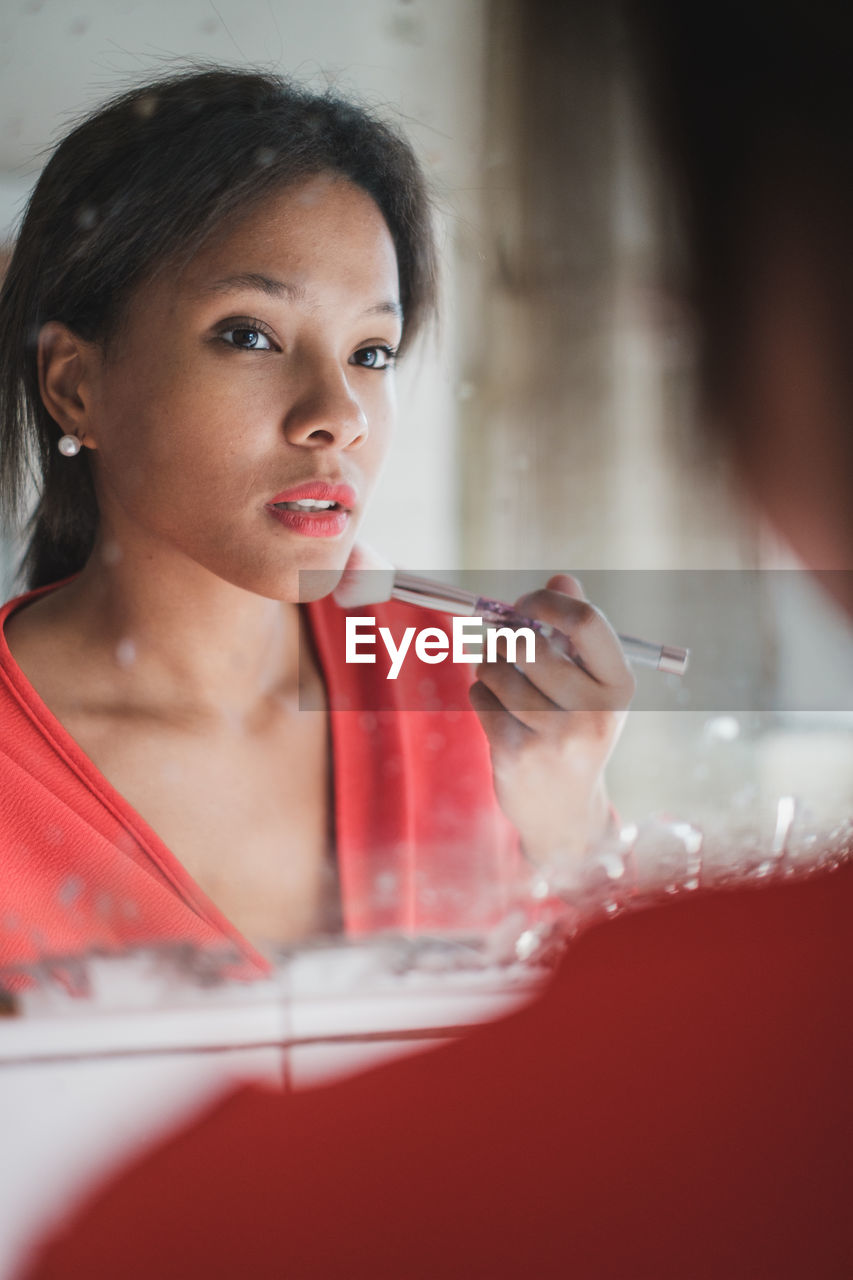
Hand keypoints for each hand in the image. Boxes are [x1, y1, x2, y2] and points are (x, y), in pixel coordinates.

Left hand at [469, 575, 634, 871]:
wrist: (564, 812)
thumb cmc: (575, 732)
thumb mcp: (591, 686)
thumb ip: (577, 631)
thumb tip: (561, 579)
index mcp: (619, 685)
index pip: (586, 621)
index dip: (546, 601)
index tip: (525, 603)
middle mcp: (594, 712)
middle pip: (531, 642)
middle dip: (504, 635)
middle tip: (498, 640)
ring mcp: (556, 738)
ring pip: (497, 671)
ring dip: (487, 666)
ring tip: (496, 677)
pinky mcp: (517, 755)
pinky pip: (480, 700)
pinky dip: (478, 696)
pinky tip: (493, 708)